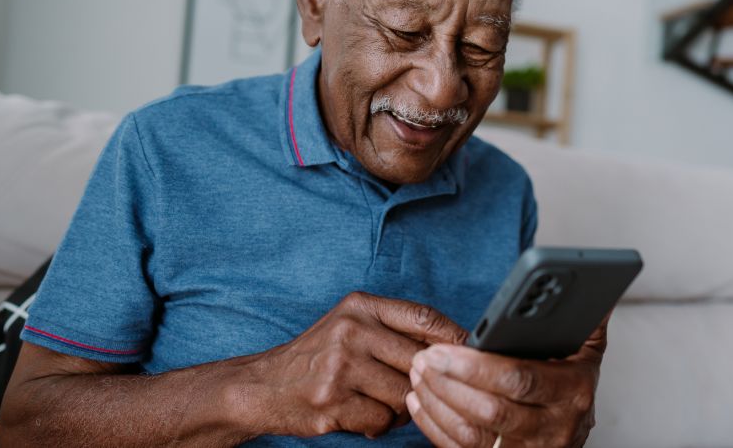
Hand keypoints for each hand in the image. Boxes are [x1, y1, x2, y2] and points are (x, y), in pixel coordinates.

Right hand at [247, 292, 466, 438]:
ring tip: (381, 403)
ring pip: (405, 394)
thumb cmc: (318, 357)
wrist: (263, 386)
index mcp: (360, 306)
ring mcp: (341, 367)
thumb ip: (394, 330)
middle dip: (423, 381)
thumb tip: (456, 343)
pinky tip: (362, 417)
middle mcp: (351, 331)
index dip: (453, 338)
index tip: (469, 354)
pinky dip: (379, 425)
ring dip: (402, 408)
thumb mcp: (351, 326)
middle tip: (413, 389)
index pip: (423, 317)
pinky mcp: (333, 402)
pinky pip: (383, 420)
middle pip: (420, 361)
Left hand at [406, 317, 608, 446]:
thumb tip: (595, 283)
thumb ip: (585, 321)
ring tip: (420, 374)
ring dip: (438, 403)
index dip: (478, 367)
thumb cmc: (572, 390)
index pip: (521, 379)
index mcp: (572, 392)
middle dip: (451, 382)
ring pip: (472, 434)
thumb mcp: (586, 355)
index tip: (444, 349)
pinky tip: (422, 401)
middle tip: (424, 358)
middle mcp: (553, 427)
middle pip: (491, 410)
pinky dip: (435, 426)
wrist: (571, 439)